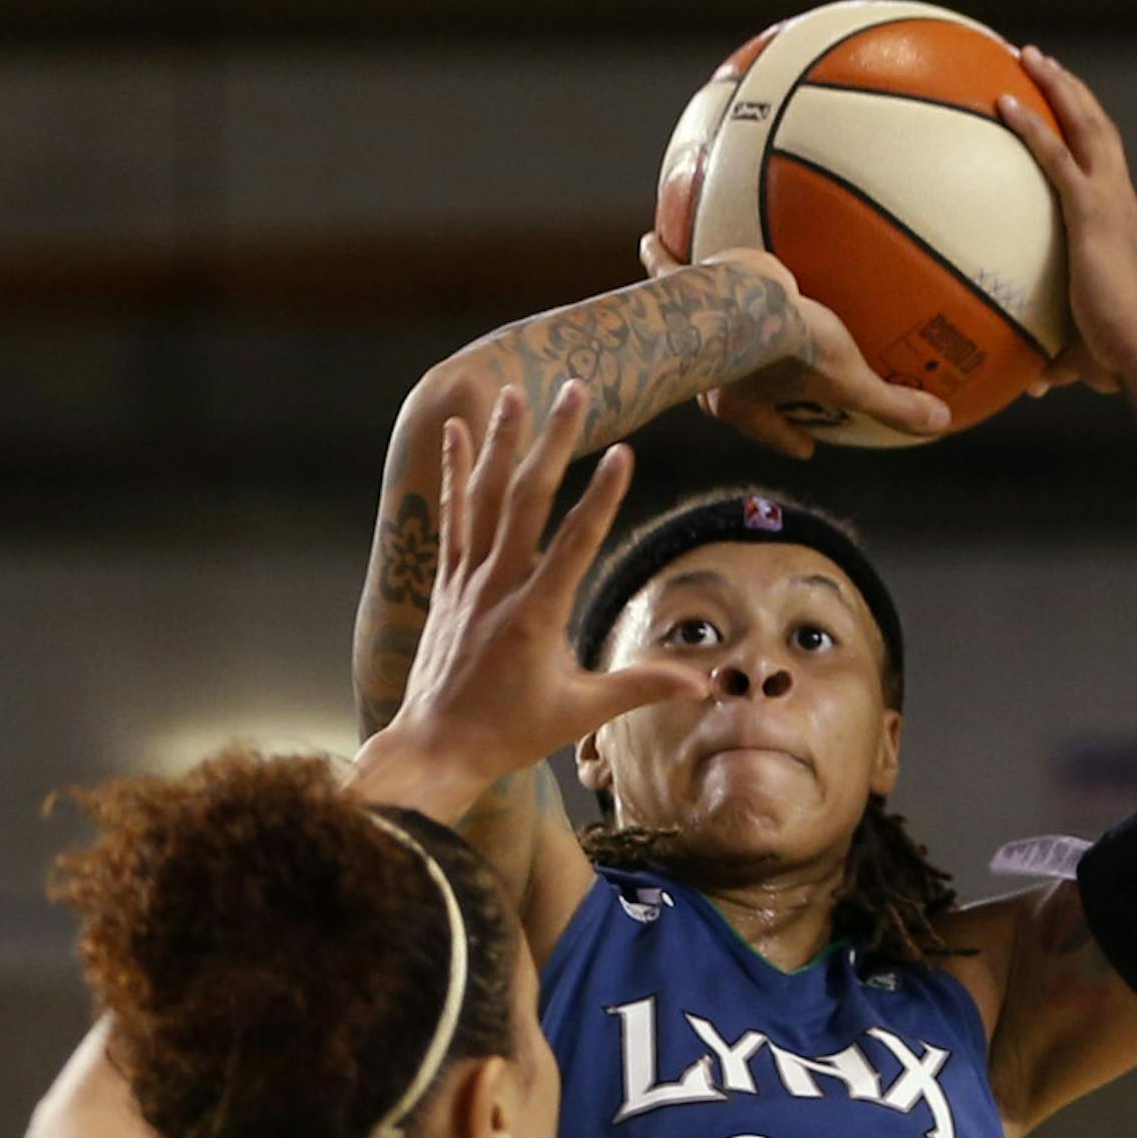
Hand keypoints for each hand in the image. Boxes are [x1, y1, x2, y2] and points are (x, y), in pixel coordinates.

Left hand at [351, 382, 702, 816]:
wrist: (435, 747)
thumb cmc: (508, 734)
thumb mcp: (580, 714)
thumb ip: (640, 688)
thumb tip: (702, 685)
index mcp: (535, 616)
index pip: (576, 543)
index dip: (603, 496)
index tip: (626, 451)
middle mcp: (498, 587)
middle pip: (527, 500)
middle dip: (553, 442)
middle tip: (574, 390)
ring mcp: (468, 580)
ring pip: (484, 497)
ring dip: (501, 441)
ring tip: (515, 391)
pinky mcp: (447, 582)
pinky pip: (451, 515)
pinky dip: (454, 471)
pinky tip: (456, 429)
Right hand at [638, 236, 948, 458]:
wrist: (739, 302)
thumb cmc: (791, 348)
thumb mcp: (849, 379)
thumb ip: (890, 402)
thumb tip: (941, 423)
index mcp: (749, 402)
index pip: (774, 430)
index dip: (790, 438)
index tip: (806, 445)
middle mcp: (713, 374)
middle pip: (724, 388)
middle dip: (733, 387)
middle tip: (749, 376)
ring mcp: (693, 334)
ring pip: (697, 339)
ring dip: (698, 330)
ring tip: (697, 310)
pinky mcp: (681, 288)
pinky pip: (666, 270)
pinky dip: (659, 257)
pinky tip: (651, 237)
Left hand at [996, 50, 1136, 395]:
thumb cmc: (1120, 363)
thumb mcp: (1082, 357)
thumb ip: (1057, 362)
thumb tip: (1034, 384)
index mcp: (1126, 231)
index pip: (1108, 173)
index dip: (1091, 140)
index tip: (1071, 119)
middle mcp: (1125, 205)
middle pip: (1102, 131)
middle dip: (1074, 93)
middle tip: (1045, 64)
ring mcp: (1112, 202)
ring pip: (1087, 125)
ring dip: (1059, 87)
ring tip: (1030, 55)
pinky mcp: (1093, 211)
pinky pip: (1057, 157)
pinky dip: (1032, 126)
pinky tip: (1005, 103)